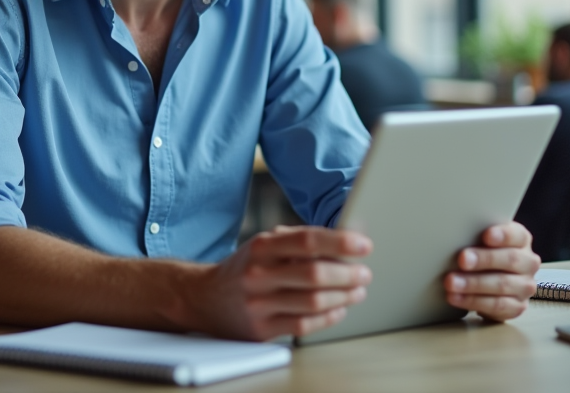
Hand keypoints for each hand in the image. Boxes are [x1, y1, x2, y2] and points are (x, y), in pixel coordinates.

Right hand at [179, 225, 372, 340]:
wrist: (204, 298)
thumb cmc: (244, 268)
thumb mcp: (264, 245)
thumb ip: (298, 241)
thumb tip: (343, 240)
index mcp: (262, 247)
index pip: (307, 241)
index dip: (340, 242)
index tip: (364, 245)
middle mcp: (258, 274)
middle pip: (314, 274)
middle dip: (347, 274)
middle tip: (364, 273)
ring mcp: (259, 304)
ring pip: (313, 302)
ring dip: (343, 297)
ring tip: (357, 291)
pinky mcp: (261, 329)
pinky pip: (303, 325)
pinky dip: (328, 318)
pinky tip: (339, 310)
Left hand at [443, 222, 539, 320]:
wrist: (490, 282)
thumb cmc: (484, 254)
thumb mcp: (482, 241)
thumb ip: (476, 235)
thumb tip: (453, 233)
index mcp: (521, 240)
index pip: (517, 235)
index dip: (503, 235)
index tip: (486, 235)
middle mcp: (528, 263)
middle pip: (510, 259)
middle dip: (484, 259)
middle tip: (462, 260)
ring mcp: (525, 286)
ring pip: (502, 285)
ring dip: (473, 284)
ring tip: (451, 282)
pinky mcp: (517, 307)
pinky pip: (496, 306)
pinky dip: (473, 301)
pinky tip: (456, 297)